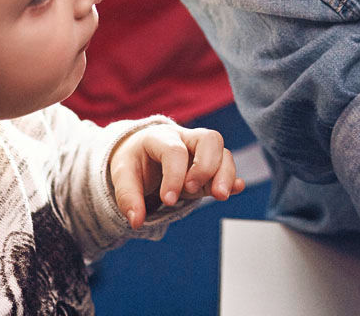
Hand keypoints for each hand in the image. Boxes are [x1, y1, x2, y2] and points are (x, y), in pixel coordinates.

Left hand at [109, 123, 244, 228]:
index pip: (174, 151)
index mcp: (161, 137)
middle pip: (208, 139)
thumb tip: (136, 221)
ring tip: (219, 195)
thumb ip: (127, 197)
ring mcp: (199, 152)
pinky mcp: (208, 168)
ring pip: (222, 151)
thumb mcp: (122, 174)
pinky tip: (237, 188)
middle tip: (192, 190)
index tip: (168, 200)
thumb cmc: (134, 161)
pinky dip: (232, 178)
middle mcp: (185, 139)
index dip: (174, 176)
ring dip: (224, 173)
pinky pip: (225, 167)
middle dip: (206, 166)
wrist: (140, 154)